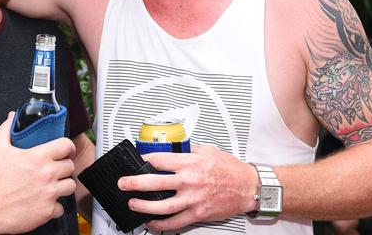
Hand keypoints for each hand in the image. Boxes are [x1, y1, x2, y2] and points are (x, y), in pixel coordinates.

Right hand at [0, 112, 76, 232]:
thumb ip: (6, 129)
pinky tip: (44, 202)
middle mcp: (47, 175)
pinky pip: (60, 208)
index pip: (66, 146)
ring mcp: (49, 194)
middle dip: (63, 166)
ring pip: (70, 186)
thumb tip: (12, 117)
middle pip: (70, 166)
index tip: (64, 150)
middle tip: (54, 169)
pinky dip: (54, 206)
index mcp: (38, 157)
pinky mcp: (47, 212)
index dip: (67, 147)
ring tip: (52, 185)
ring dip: (63, 185)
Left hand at [117, 144, 257, 230]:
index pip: (160, 160)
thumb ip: (189, 148)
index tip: (136, 161)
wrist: (248, 186)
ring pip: (162, 206)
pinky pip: (176, 222)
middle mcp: (189, 181)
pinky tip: (152, 222)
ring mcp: (193, 199)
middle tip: (123, 183)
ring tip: (132, 203)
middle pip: (155, 182)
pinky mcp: (198, 214)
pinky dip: (161, 224)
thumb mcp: (208, 150)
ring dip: (144, 206)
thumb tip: (173, 147)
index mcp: (190, 163)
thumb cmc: (230, 168)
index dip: (144, 160)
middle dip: (135, 183)